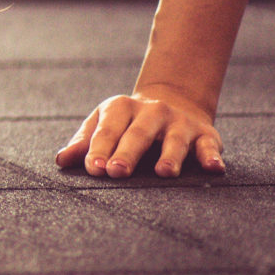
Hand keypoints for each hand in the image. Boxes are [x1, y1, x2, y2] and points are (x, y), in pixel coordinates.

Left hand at [56, 86, 225, 178]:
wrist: (173, 102)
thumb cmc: (127, 124)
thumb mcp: (103, 125)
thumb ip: (84, 143)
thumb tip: (61, 161)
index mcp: (120, 108)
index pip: (107, 130)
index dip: (99, 150)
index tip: (94, 168)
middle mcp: (151, 112)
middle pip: (137, 135)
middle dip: (127, 153)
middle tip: (116, 172)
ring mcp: (179, 122)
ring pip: (174, 140)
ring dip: (170, 156)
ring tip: (164, 172)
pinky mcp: (205, 134)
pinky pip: (208, 146)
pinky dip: (212, 156)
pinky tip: (213, 168)